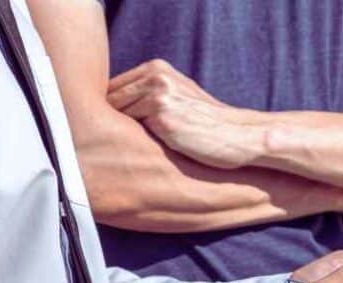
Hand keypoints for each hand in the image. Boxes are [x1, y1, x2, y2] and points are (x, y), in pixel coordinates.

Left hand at [107, 59, 264, 168]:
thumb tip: (111, 112)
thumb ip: (148, 96)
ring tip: (123, 152)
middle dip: (105, 122)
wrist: (237, 136)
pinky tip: (136, 154)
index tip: (109, 133)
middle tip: (112, 147)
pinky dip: (127, 142)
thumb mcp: (178, 100)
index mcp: (157, 68)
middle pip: (109, 99)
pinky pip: (128, 129)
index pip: (113, 87)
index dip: (107, 112)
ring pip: (114, 114)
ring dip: (114, 134)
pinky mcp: (161, 113)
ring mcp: (158, 92)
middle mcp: (156, 75)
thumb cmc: (206, 126)